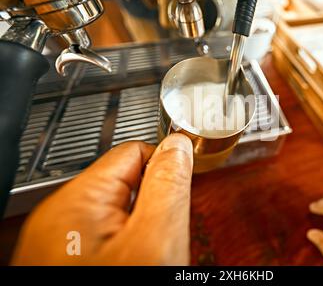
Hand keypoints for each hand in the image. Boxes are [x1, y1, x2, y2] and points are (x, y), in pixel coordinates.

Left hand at [12, 134, 192, 264]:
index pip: (134, 152)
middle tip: (159, 242)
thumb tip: (178, 145)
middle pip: (127, 184)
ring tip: (144, 258)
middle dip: (152, 207)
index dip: (165, 169)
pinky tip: (131, 263)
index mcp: (75, 200)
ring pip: (119, 213)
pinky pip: (106, 236)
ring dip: (140, 229)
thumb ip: (169, 185)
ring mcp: (60, 239)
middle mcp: (59, 216)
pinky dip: (125, 246)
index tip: (178, 193)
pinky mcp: (66, 256)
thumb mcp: (155, 240)